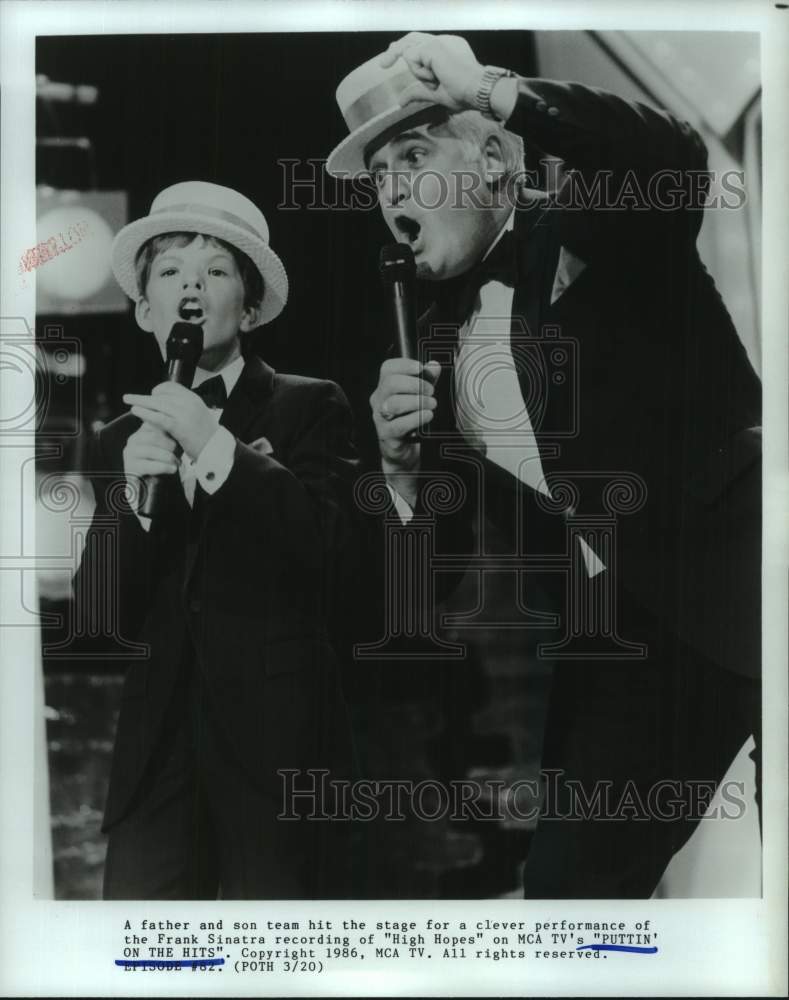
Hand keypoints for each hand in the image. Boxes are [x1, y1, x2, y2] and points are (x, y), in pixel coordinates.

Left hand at [123, 382, 217, 460]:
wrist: (215, 449)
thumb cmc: (205, 435)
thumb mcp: (197, 415)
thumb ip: (182, 408)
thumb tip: (163, 404)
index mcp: (193, 398)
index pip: (171, 387)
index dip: (157, 390)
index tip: (150, 395)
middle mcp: (189, 403)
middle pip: (161, 395)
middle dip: (144, 396)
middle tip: (130, 397)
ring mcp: (184, 414)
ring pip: (157, 404)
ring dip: (140, 401)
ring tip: (128, 401)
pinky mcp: (179, 426)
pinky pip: (158, 417)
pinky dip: (145, 413)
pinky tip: (135, 411)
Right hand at [123, 422, 178, 486]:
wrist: (153, 483)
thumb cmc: (164, 460)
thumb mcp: (170, 445)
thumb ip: (172, 433)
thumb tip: (181, 426)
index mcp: (143, 430)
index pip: (156, 424)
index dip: (171, 431)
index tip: (181, 439)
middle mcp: (133, 439)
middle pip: (154, 437)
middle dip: (171, 446)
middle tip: (179, 454)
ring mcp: (130, 453)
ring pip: (151, 451)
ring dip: (168, 457)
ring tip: (177, 463)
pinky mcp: (130, 467)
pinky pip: (149, 465)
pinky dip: (164, 467)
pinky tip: (172, 469)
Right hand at [370, 358, 440, 473]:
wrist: (404, 450)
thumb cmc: (411, 420)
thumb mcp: (420, 396)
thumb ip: (427, 380)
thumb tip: (434, 366)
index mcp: (385, 388)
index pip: (388, 369)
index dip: (404, 365)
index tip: (421, 368)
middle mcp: (379, 401)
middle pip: (390, 384)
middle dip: (415, 384)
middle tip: (430, 391)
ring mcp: (380, 418)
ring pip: (393, 403)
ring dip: (417, 401)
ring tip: (431, 404)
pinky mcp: (386, 435)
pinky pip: (399, 425)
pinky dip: (416, 418)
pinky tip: (427, 415)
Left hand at [380, 32, 484, 111]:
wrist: (476, 90)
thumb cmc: (463, 94)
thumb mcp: (435, 93)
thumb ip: (418, 92)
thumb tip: (400, 102)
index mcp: (447, 48)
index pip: (421, 43)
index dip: (405, 48)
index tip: (390, 56)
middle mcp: (443, 40)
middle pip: (411, 39)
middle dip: (394, 51)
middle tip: (382, 65)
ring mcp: (438, 40)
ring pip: (411, 53)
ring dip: (419, 73)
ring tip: (437, 81)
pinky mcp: (432, 45)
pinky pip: (412, 59)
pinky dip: (420, 72)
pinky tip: (437, 77)